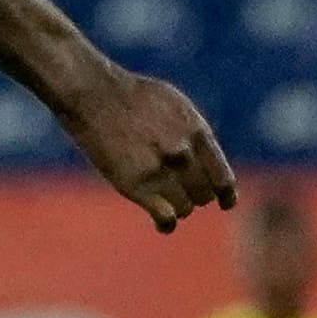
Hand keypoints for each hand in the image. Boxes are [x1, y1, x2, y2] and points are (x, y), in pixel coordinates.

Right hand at [58, 68, 237, 233]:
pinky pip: (165, 218)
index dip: (225, 194)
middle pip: (203, 195)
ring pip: (185, 208)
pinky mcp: (135, 185)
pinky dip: (166, 225)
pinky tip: (161, 224)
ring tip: (163, 201)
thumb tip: (208, 161)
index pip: (223, 178)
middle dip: (193, 195)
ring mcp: (159, 170)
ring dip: (177, 206)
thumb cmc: (130, 95)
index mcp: (196, 132)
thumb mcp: (174, 104)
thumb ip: (194, 133)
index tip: (224, 202)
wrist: (91, 92)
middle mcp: (182, 153)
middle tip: (178, 190)